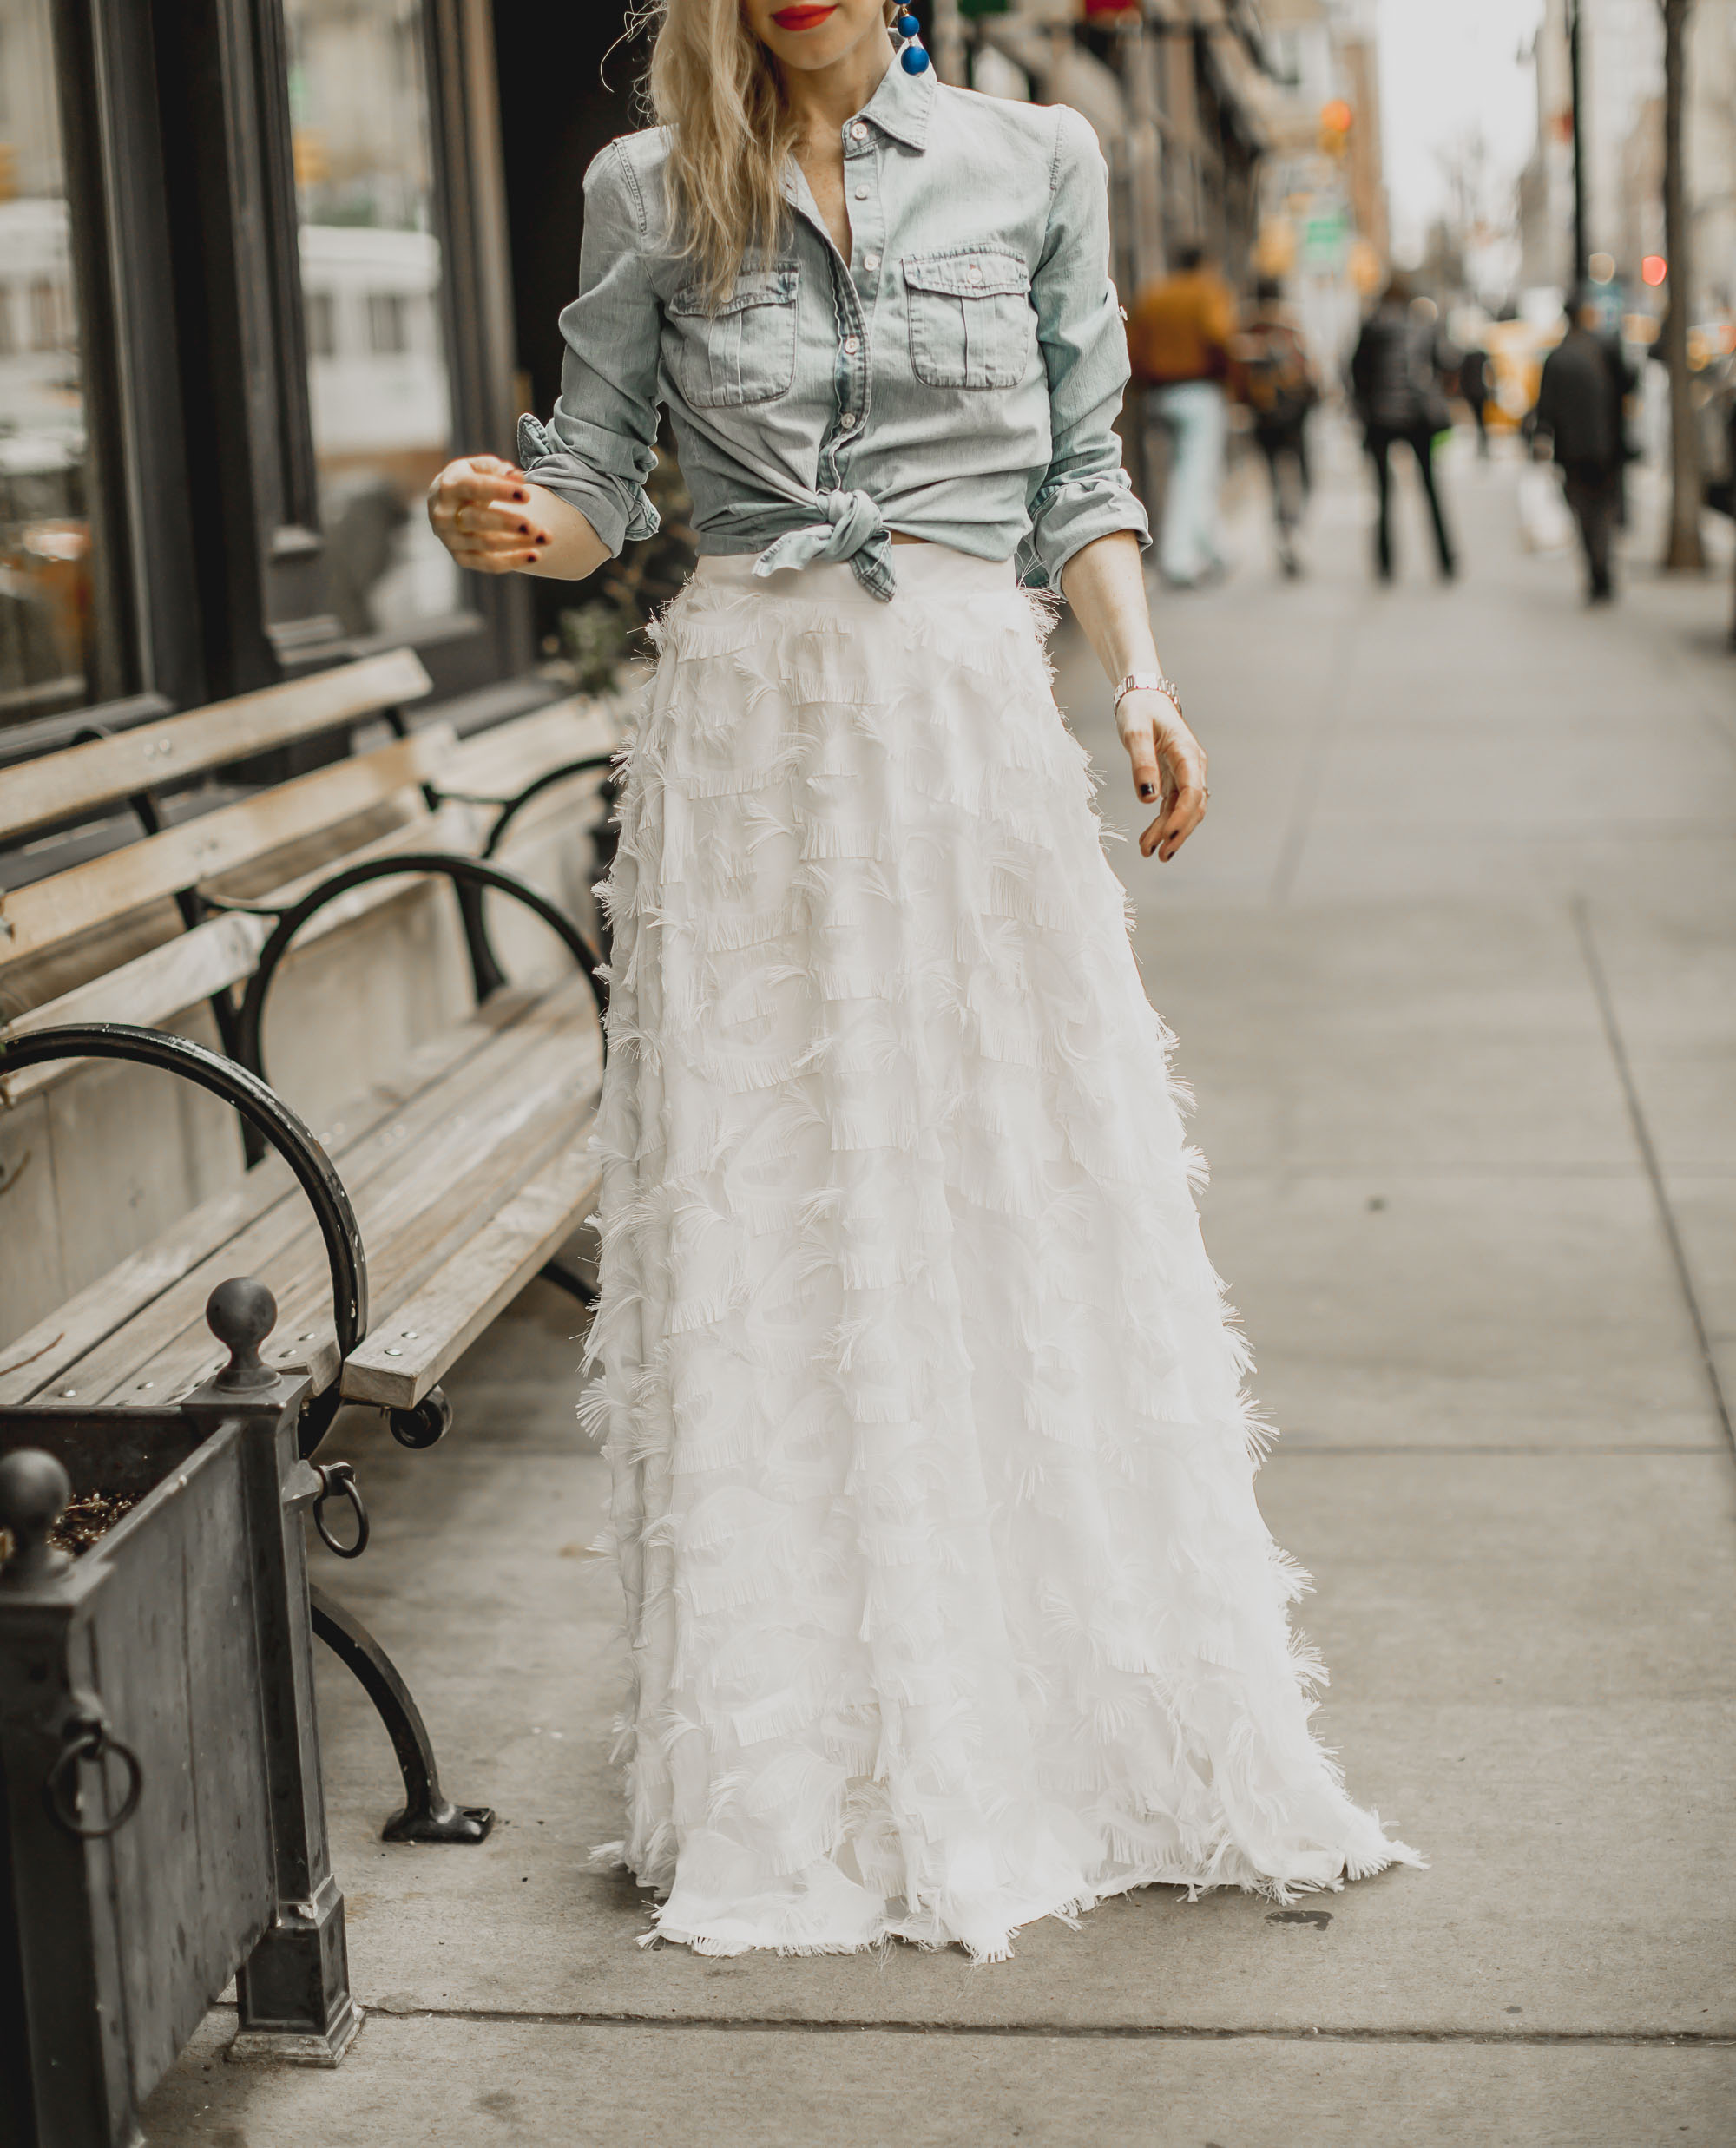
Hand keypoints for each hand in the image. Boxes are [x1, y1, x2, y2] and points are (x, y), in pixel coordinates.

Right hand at [426, 455, 548, 573]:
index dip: (501, 491)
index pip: (474, 488)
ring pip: (486, 545)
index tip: (528, 495)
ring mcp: (451, 539)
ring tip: (546, 537)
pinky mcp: (461, 558)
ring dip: (518, 543)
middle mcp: (445, 515)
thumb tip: (517, 476)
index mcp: (449, 487)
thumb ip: (496, 469)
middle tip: (535, 525)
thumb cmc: (468, 481)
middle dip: (508, 523)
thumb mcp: (478, 468)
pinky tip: (535, 555)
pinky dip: (513, 561)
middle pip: (477, 521)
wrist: (443, 505)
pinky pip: (489, 564)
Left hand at [1117, 688, 1207, 861]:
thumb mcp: (1135, 732)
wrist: (1143, 697)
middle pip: (1193, 807)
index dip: (1182, 816)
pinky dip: (1163, 824)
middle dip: (1177, 832)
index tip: (1167, 835)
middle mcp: (1193, 766)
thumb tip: (1148, 798)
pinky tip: (1150, 840)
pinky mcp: (1175, 780)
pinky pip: (1174, 807)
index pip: (1193, 791)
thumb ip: (1141, 763)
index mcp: (1187, 753)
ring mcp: (1186, 774)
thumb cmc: (1139, 710)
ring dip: (1170, 832)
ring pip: (1185, 811)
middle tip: (1158, 854)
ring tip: (1149, 853)